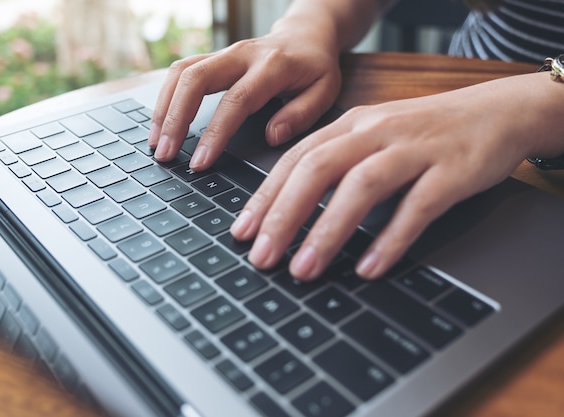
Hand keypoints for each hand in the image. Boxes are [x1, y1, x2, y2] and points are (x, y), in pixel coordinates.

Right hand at [148, 22, 341, 170]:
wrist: (306, 34)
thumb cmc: (315, 67)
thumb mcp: (325, 90)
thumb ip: (302, 114)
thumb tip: (272, 136)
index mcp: (272, 66)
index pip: (236, 101)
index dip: (215, 133)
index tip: (200, 162)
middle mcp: (242, 54)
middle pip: (195, 79)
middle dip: (175, 119)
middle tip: (165, 155)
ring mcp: (223, 53)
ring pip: (181, 72)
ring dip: (163, 109)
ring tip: (156, 144)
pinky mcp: (212, 57)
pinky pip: (180, 72)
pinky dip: (165, 99)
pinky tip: (160, 125)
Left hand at [230, 72, 563, 279]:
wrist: (495, 112)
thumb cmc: (423, 133)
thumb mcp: (372, 137)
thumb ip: (336, 164)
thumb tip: (290, 210)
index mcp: (350, 126)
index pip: (295, 159)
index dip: (265, 196)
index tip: (242, 232)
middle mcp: (375, 132)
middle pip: (318, 169)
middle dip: (284, 216)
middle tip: (262, 257)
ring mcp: (413, 149)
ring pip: (361, 186)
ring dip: (328, 230)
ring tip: (304, 269)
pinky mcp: (450, 170)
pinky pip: (417, 206)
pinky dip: (390, 238)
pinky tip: (369, 267)